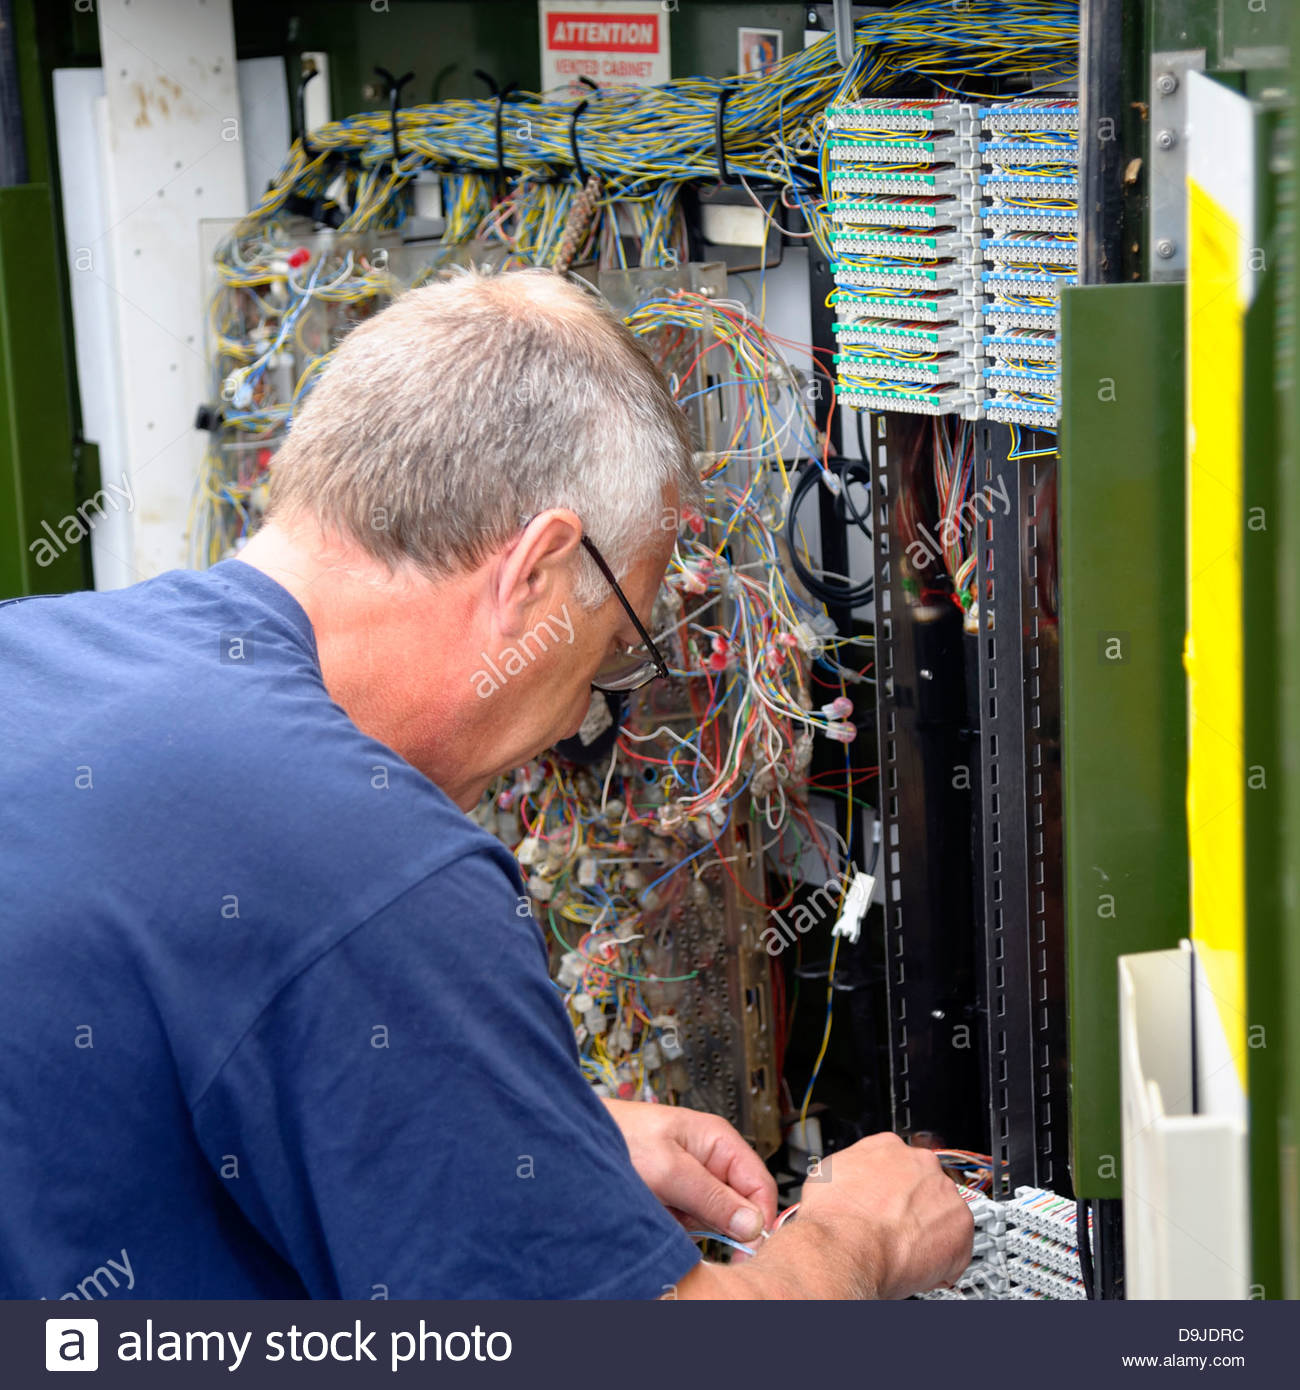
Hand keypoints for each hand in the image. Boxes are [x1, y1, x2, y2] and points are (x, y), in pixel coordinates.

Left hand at [602, 1098, 777, 1243]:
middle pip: (738, 1206)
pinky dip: (675, 1227)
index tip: (747, 1249)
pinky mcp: (674, 1197)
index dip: (759, 1219)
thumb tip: (752, 1224)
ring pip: (713, 1219)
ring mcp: (692, 1180)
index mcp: (718, 1141)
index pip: (760, 1185)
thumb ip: (711, 1196)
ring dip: (692, 1225)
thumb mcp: (668, 1169)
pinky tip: (656, 1216)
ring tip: (663, 1211)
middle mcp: (710, 1160)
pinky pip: (689, 1223)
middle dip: (719, 1223)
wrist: (574, 1141)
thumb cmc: (619, 1137)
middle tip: (691, 1227)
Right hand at [796, 1131, 972, 1297]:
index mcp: (887, 1146)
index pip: (898, 1162)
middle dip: (914, 1206)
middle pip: (924, 1183)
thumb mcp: (828, 1176)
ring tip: (906, 1253)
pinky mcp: (961, 1222)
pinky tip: (919, 1268)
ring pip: (943, 1212)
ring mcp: (943, 1190)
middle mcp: (919, 1161)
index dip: (893, 1187)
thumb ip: (852, 1174)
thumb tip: (850, 1185)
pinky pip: (959, 1244)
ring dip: (930, 1232)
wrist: (846, 1247)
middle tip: (896, 1229)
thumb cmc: (833, 1218)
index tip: (889, 1201)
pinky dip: (945, 1261)